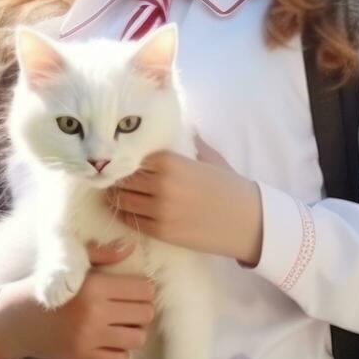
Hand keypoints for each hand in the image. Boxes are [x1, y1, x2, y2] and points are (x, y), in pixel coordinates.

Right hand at [0, 241, 155, 358]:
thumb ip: (103, 253)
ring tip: (121, 324)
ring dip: (134, 331)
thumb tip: (131, 246)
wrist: (14, 321)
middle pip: (145, 314)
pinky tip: (108, 341)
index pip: (144, 289)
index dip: (143, 288)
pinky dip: (119, 351)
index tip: (133, 289)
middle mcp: (95, 313)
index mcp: (95, 286)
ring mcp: (90, 339)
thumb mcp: (71, 264)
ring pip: (138, 338)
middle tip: (128, 307)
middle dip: (141, 309)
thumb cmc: (45, 287)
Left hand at [104, 136, 262, 263]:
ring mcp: (160, 210)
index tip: (116, 161)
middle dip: (115, 180)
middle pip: (122, 180)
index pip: (131, 158)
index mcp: (171, 161)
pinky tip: (127, 210)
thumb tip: (178, 127)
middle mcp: (161, 184)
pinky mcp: (162, 231)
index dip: (122, 160)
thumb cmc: (230, 186)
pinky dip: (125, 214)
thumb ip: (190, 143)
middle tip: (111, 179)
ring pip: (122, 202)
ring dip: (115, 198)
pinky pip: (132, 221)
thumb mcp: (210, 157)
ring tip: (114, 194)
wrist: (247, 221)